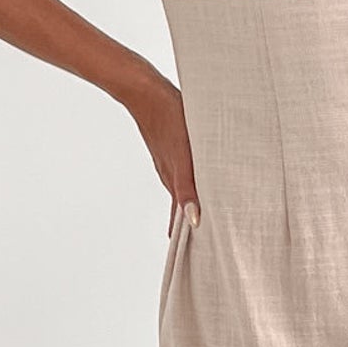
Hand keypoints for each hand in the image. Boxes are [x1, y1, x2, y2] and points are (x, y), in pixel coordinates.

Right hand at [127, 68, 199, 230]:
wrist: (145, 91)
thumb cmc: (168, 119)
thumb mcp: (183, 158)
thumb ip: (188, 188)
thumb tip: (193, 220)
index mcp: (175, 181)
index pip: (181, 218)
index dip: (188, 236)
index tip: (197, 255)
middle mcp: (171, 174)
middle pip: (181, 208)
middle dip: (191, 225)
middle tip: (202, 243)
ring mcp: (169, 161)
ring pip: (182, 190)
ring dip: (191, 205)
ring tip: (201, 218)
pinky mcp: (170, 146)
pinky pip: (182, 173)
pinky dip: (190, 185)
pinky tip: (195, 179)